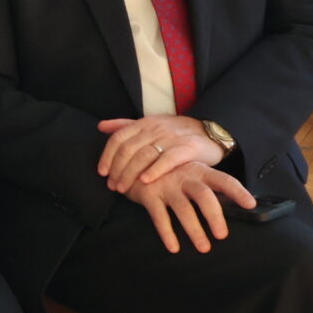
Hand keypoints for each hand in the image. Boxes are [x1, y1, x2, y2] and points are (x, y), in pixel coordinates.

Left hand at [97, 115, 226, 192]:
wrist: (211, 132)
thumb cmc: (176, 133)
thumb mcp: (150, 125)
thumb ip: (125, 126)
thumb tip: (100, 126)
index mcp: (144, 123)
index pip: (119, 138)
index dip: (107, 155)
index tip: (102, 172)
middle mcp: (155, 128)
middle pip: (129, 149)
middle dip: (117, 169)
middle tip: (113, 186)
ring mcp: (172, 137)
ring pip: (144, 155)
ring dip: (130, 173)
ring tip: (124, 189)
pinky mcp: (188, 147)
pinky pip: (168, 159)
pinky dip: (155, 170)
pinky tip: (145, 181)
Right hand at [123, 161, 254, 253]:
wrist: (132, 162)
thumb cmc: (169, 173)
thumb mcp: (189, 172)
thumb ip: (208, 186)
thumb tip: (236, 206)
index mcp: (199, 170)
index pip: (223, 180)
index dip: (237, 191)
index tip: (251, 204)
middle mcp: (184, 177)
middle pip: (203, 195)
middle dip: (214, 216)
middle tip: (222, 235)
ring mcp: (165, 185)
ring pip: (183, 209)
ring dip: (194, 230)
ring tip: (203, 248)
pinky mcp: (148, 194)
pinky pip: (158, 216)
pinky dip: (167, 233)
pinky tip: (174, 248)